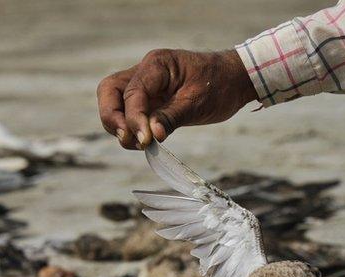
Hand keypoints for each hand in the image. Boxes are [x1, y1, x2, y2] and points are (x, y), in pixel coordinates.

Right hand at [97, 49, 257, 148]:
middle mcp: (145, 72)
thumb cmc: (219, 85)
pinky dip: (131, 127)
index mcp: (157, 65)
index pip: (133, 93)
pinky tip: (145, 141)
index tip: (145, 141)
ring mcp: (145, 85)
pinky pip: (130, 112)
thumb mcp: (198, 103)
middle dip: (112, 117)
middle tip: (129, 140)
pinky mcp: (150, 99)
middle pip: (110, 91)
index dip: (134, 119)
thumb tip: (151, 136)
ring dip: (119, 125)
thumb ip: (171, 117)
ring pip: (115, 102)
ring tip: (141, 144)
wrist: (234, 79)